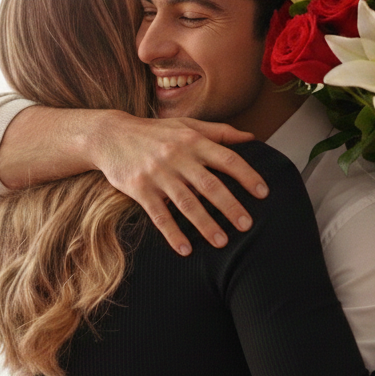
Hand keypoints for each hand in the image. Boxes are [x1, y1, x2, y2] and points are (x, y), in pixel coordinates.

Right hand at [91, 112, 267, 254]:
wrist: (111, 136)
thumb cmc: (155, 132)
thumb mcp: (187, 125)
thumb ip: (220, 132)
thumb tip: (252, 138)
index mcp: (193, 141)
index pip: (226, 159)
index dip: (247, 175)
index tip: (263, 193)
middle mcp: (177, 157)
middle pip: (210, 185)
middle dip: (230, 206)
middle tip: (247, 225)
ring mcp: (158, 174)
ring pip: (186, 203)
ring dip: (205, 224)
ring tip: (222, 242)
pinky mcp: (140, 189)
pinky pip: (159, 215)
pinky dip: (172, 233)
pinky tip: (185, 250)